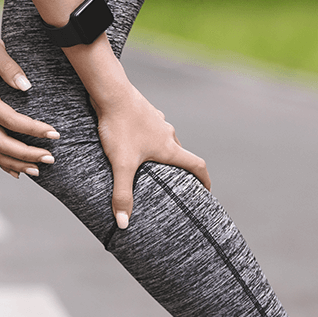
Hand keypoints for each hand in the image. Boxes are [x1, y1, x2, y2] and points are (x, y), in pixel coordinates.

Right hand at [0, 34, 59, 177]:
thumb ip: (10, 66)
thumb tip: (26, 86)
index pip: (10, 120)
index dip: (33, 129)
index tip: (54, 133)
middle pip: (2, 143)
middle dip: (27, 154)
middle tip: (51, 158)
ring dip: (17, 164)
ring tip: (39, 169)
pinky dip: (4, 164)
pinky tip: (19, 172)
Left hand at [94, 86, 210, 228]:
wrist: (110, 92)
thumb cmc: (119, 127)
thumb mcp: (121, 164)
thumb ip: (122, 194)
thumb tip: (123, 224)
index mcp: (169, 147)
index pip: (197, 166)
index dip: (204, 180)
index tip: (207, 192)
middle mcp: (167, 133)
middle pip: (181, 154)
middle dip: (180, 169)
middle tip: (175, 183)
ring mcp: (156, 121)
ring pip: (165, 140)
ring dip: (163, 154)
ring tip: (151, 166)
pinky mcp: (143, 112)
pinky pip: (151, 130)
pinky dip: (148, 140)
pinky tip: (133, 143)